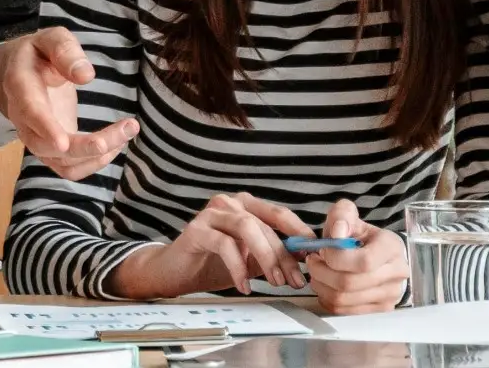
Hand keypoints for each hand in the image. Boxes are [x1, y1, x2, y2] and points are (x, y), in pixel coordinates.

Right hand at [0, 27, 137, 177]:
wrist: (19, 72)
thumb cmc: (39, 53)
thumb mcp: (51, 39)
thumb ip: (65, 51)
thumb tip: (86, 75)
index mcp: (20, 87)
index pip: (30, 111)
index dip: (45, 128)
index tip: (63, 143)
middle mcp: (24, 120)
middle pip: (46, 147)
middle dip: (85, 146)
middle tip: (123, 132)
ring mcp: (36, 138)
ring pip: (62, 162)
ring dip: (96, 156)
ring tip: (128, 131)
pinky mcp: (50, 150)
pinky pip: (69, 168)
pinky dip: (94, 163)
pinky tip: (116, 144)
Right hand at [113, 192, 312, 297]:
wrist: (174, 272)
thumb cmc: (212, 263)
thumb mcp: (249, 259)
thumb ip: (271, 254)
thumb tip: (302, 257)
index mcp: (245, 206)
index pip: (279, 214)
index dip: (299, 232)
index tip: (314, 253)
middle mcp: (229, 204)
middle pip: (265, 224)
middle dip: (284, 255)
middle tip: (295, 279)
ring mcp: (211, 213)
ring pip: (248, 228)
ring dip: (266, 257)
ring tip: (275, 282)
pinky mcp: (196, 229)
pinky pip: (225, 245)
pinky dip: (239, 267)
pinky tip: (245, 285)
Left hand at [305, 200, 405, 314]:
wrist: (375, 254)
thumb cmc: (360, 236)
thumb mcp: (349, 216)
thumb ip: (341, 215)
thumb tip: (337, 233)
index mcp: (391, 247)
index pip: (363, 262)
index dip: (336, 258)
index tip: (323, 250)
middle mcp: (397, 273)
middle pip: (349, 283)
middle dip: (321, 272)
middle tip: (313, 262)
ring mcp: (390, 294)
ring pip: (344, 300)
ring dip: (321, 286)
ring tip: (318, 272)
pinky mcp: (380, 309)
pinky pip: (344, 311)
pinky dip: (327, 299)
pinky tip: (326, 285)